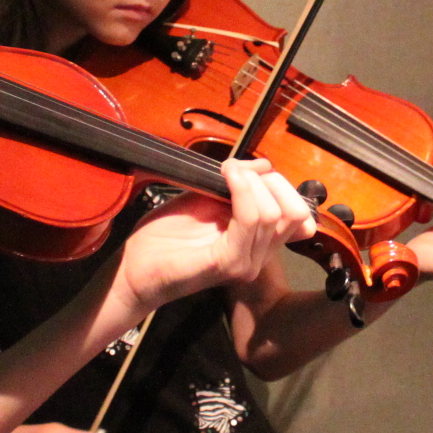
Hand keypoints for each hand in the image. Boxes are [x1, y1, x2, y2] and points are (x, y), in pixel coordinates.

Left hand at [117, 158, 315, 314]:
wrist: (135, 267)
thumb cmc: (165, 237)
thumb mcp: (207, 198)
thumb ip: (238, 183)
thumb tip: (264, 165)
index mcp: (257, 243)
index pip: (296, 212)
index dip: (278, 184)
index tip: (244, 169)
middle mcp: (258, 256)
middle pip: (293, 212)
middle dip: (268, 181)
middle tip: (235, 172)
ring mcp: (246, 263)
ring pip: (272, 214)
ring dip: (249, 183)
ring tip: (226, 173)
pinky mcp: (227, 263)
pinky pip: (249, 221)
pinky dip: (241, 192)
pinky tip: (225, 179)